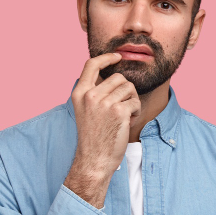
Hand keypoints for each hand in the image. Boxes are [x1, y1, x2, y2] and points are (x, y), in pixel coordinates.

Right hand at [64, 53, 141, 207]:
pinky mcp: (118, 111)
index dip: (106, 57)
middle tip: (122, 107)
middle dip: (126, 90)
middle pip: (118, 77)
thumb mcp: (86, 110)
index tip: (117, 56)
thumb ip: (94, 92)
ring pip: (129, 88)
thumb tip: (112, 76)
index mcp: (79, 93)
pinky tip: (127, 122)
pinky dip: (135, 112)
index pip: (91, 64)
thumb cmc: (94, 136)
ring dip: (132, 101)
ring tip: (123, 116)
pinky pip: (135, 101)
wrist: (94, 158)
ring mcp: (104, 102)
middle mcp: (90, 95)